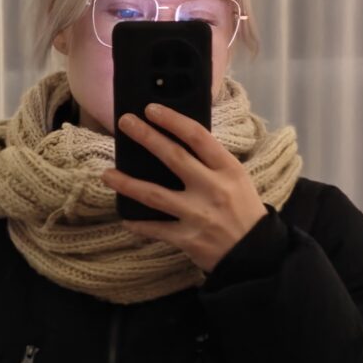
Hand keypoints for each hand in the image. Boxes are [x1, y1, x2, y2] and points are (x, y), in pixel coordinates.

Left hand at [101, 103, 268, 273]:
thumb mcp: (237, 179)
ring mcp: (198, 214)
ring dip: (128, 183)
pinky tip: (125, 217)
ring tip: (107, 174)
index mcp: (227, 169)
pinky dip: (139, 224)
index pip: (197, 136)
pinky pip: (156, 229)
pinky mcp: (188, 238)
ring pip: (155, 195)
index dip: (172, 120)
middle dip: (146, 137)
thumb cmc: (244, 211)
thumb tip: (178, 142)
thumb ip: (212, 163)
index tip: (151, 109)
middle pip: (173, 157)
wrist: (256, 253)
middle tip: (125, 123)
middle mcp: (212, 188)